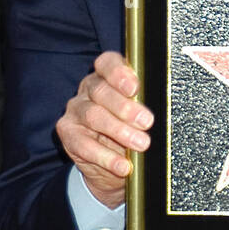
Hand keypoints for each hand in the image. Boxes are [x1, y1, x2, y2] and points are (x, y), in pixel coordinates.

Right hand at [55, 52, 152, 208]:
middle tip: (147, 122)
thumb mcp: (139, 116)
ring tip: (141, 144)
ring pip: (94, 116)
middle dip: (126, 107)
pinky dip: (107, 157)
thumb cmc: (130, 130)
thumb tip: (160, 112)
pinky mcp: (68, 134)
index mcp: (106, 76)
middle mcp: (88, 89)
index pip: (107, 64)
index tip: (134, 88)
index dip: (119, 73)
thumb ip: (144, 107)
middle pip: (101, 91)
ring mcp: (75, 110)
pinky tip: (123, 165)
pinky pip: (85, 145)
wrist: (111, 165)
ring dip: (120, 131)